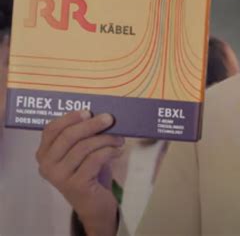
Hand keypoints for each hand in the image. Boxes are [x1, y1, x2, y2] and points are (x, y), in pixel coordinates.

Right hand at [36, 111, 124, 235]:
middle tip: (110, 119)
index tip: (88, 112)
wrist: (94, 202)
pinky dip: (109, 151)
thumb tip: (102, 113)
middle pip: (69, 136)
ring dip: (106, 139)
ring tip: (119, 139)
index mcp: (45, 153)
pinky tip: (118, 151)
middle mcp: (47, 165)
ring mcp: (59, 177)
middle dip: (92, 124)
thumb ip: (85, 133)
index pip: (51, 129)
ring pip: (84, 147)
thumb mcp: (83, 149)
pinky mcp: (75, 185)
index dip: (70, 117)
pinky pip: (94, 159)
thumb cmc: (89, 169)